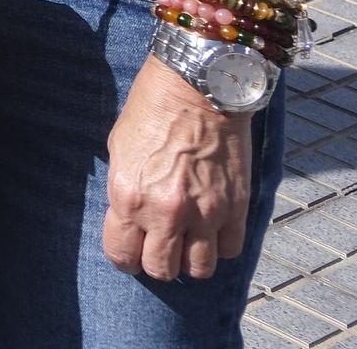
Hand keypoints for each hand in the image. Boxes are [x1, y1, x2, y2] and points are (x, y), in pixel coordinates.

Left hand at [101, 60, 254, 280]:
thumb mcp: (120, 151)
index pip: (122, 254)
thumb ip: (124, 192)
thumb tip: (130, 221)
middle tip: (158, 246)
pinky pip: (230, 250)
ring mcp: (205, 213)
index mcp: (128, 196)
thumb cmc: (151, 111)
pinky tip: (212, 230)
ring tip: (186, 242)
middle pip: (161, 269)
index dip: (124, 257)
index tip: (129, 251)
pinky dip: (220, 246)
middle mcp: (166, 212)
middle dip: (156, 262)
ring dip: (190, 260)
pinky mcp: (236, 207)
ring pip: (199, 269)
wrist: (198, 87)